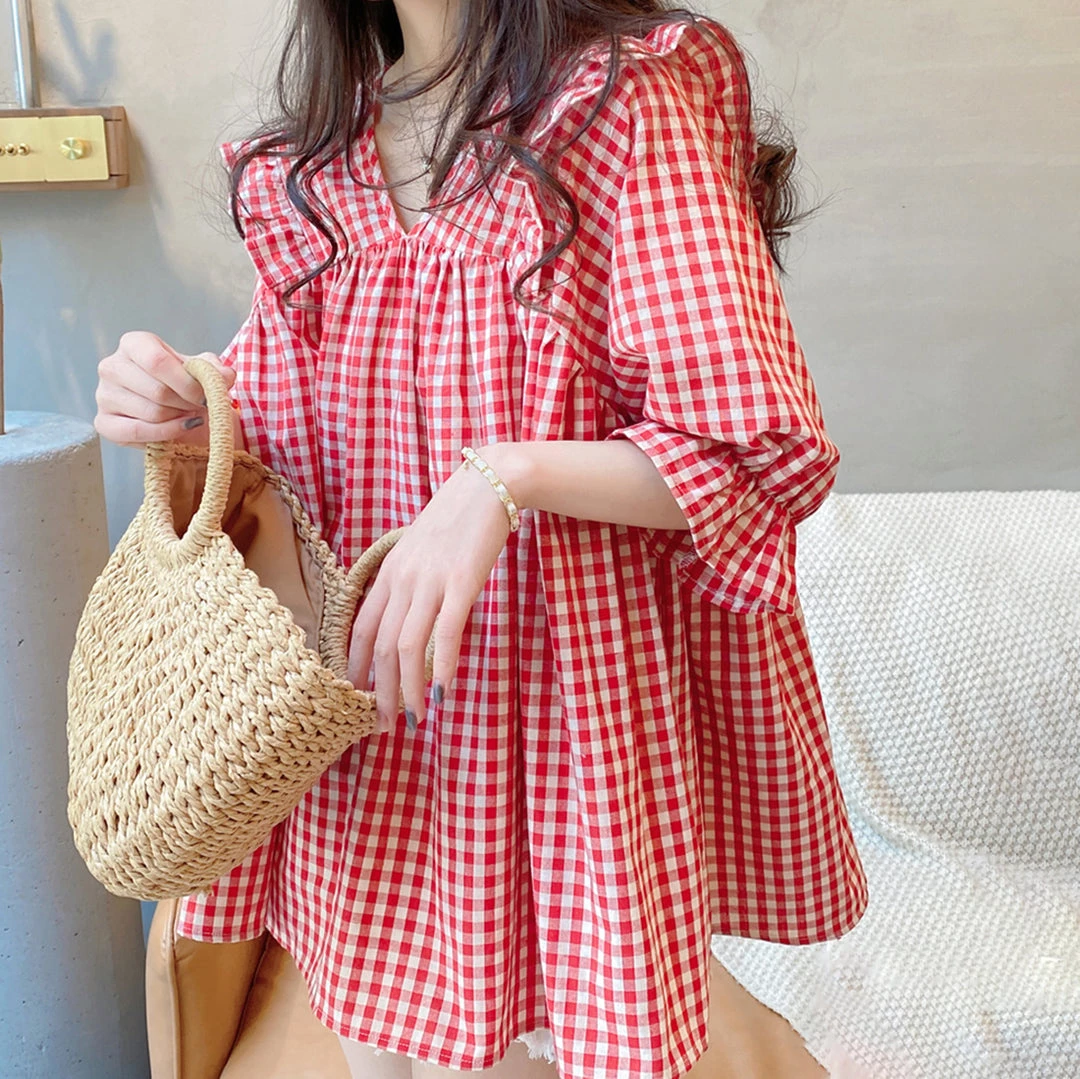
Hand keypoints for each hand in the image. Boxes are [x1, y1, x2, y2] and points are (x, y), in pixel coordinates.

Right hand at [94, 331, 236, 446]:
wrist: (174, 407)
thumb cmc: (184, 384)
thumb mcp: (203, 370)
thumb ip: (216, 370)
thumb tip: (224, 376)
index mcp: (133, 343)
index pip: (157, 361)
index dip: (187, 383)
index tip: (205, 395)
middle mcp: (111, 366)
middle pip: (157, 391)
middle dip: (187, 404)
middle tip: (199, 407)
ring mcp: (104, 395)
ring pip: (152, 413)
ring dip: (179, 418)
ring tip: (189, 414)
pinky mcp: (104, 423)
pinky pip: (138, 432)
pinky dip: (166, 434)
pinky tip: (179, 428)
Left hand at [345, 454, 515, 733]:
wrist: (490, 483)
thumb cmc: (459, 517)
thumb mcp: (421, 547)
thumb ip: (410, 579)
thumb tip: (408, 615)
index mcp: (389, 571)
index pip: (361, 629)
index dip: (357, 669)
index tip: (358, 699)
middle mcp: (402, 579)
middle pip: (382, 647)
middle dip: (380, 691)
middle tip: (384, 725)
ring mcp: (430, 581)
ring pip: (408, 647)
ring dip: (408, 689)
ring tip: (413, 719)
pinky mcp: (462, 583)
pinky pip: (446, 633)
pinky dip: (441, 667)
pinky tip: (441, 692)